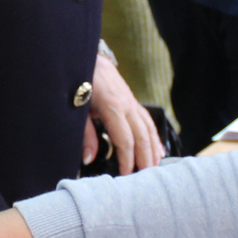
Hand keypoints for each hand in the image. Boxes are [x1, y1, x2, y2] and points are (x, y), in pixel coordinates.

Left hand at [84, 52, 163, 173]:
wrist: (87, 57)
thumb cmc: (80, 82)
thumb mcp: (78, 109)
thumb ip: (85, 135)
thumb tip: (90, 159)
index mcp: (113, 107)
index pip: (125, 141)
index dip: (126, 161)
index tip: (125, 176)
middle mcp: (127, 105)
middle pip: (142, 137)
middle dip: (145, 159)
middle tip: (146, 179)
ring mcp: (132, 102)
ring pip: (149, 129)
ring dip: (153, 150)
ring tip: (155, 169)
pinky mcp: (132, 100)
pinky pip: (147, 120)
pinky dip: (154, 136)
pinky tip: (159, 150)